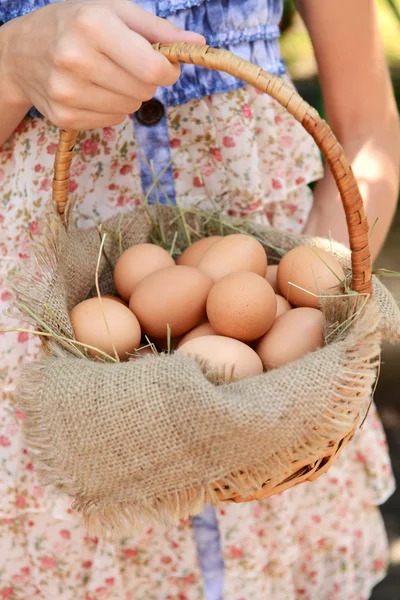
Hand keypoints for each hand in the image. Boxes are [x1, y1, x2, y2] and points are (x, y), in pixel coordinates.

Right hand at [0, 0, 204, 129]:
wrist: (21, 53)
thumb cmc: (74, 24)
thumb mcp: (113, 11)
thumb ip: (158, 30)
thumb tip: (197, 44)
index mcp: (92, 25)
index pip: (153, 69)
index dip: (167, 70)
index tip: (162, 64)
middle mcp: (76, 59)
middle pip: (145, 90)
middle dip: (145, 79)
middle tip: (124, 64)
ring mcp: (68, 92)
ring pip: (130, 108)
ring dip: (128, 94)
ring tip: (105, 75)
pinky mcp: (65, 117)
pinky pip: (112, 120)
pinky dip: (110, 108)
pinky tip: (91, 90)